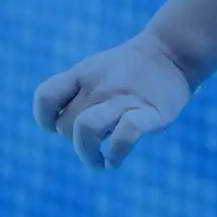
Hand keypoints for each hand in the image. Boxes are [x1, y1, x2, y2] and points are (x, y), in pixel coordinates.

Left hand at [33, 33, 192, 169]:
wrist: (172, 52)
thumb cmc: (129, 68)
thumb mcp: (95, 69)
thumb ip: (75, 92)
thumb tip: (57, 126)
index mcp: (82, 74)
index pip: (45, 98)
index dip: (45, 119)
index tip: (57, 127)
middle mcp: (98, 86)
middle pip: (66, 125)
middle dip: (75, 142)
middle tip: (94, 144)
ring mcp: (123, 98)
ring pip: (86, 129)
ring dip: (87, 155)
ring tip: (98, 163)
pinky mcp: (149, 112)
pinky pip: (125, 135)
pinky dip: (115, 154)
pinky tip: (115, 161)